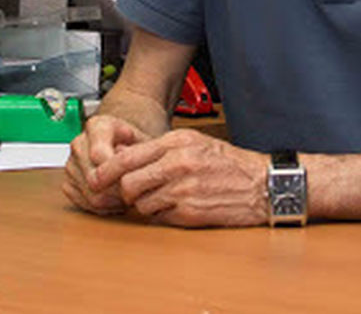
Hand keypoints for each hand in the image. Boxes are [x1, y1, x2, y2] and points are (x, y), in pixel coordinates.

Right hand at [62, 114, 150, 215]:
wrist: (126, 145)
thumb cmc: (137, 143)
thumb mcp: (146, 140)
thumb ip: (140, 149)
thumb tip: (125, 159)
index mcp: (97, 126)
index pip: (99, 155)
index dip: (119, 171)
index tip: (135, 176)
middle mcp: (79, 144)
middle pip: (94, 179)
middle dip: (119, 190)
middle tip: (136, 191)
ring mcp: (71, 164)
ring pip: (91, 195)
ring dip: (114, 201)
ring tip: (129, 195)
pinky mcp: (68, 183)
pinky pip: (85, 204)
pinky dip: (104, 207)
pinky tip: (117, 199)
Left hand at [93, 129, 269, 227]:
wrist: (264, 185)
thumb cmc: (232, 165)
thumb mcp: (196, 144)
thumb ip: (163, 149)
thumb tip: (128, 159)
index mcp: (178, 142)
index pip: (128, 156)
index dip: (107, 170)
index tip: (96, 178)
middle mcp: (178, 163)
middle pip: (128, 182)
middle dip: (124, 192)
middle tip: (131, 194)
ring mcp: (183, 189)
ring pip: (141, 203)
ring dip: (146, 204)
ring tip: (164, 199)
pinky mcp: (189, 212)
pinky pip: (159, 217)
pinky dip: (162, 215)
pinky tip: (178, 207)